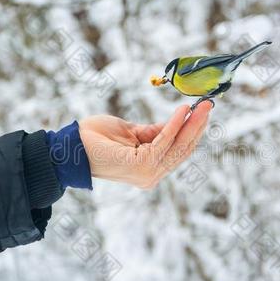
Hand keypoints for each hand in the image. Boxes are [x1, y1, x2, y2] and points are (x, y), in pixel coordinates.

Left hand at [78, 102, 212, 188]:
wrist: (71, 146)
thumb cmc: (96, 139)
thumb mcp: (132, 132)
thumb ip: (154, 132)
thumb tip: (176, 122)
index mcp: (149, 170)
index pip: (178, 151)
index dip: (192, 131)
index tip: (202, 112)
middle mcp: (151, 175)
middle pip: (183, 150)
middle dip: (197, 126)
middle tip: (208, 105)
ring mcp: (148, 173)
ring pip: (178, 146)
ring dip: (191, 124)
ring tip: (201, 105)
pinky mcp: (142, 165)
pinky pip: (164, 141)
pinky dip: (174, 124)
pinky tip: (182, 111)